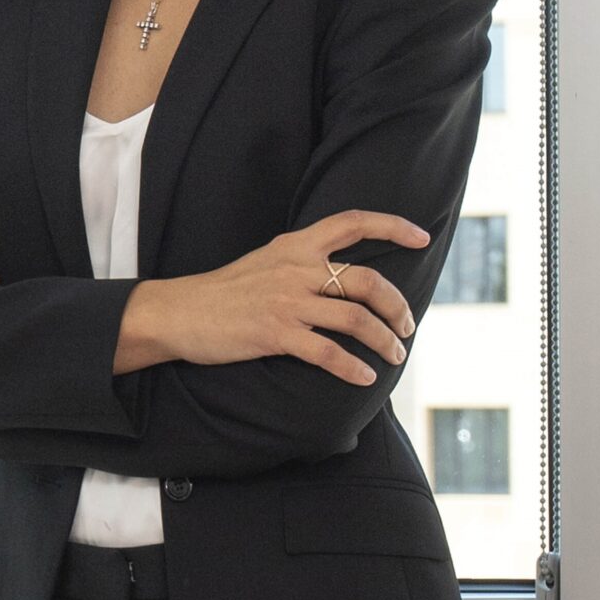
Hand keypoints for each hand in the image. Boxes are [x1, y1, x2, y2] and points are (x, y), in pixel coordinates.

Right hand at [171, 210, 429, 385]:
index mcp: (295, 246)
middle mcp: (296, 269)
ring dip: (384, 340)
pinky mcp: (274, 334)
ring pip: (355, 318)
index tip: (421, 238)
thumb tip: (339, 275)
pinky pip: (328, 353)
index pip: (351, 222)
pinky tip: (364, 377)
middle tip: (406, 326)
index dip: (391, 227)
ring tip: (394, 354)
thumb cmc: (223, 292)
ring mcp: (286, 302)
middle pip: (367, 280)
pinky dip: (353, 368)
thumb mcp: (265, 262)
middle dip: (397, 306)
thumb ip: (301, 262)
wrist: (178, 312)